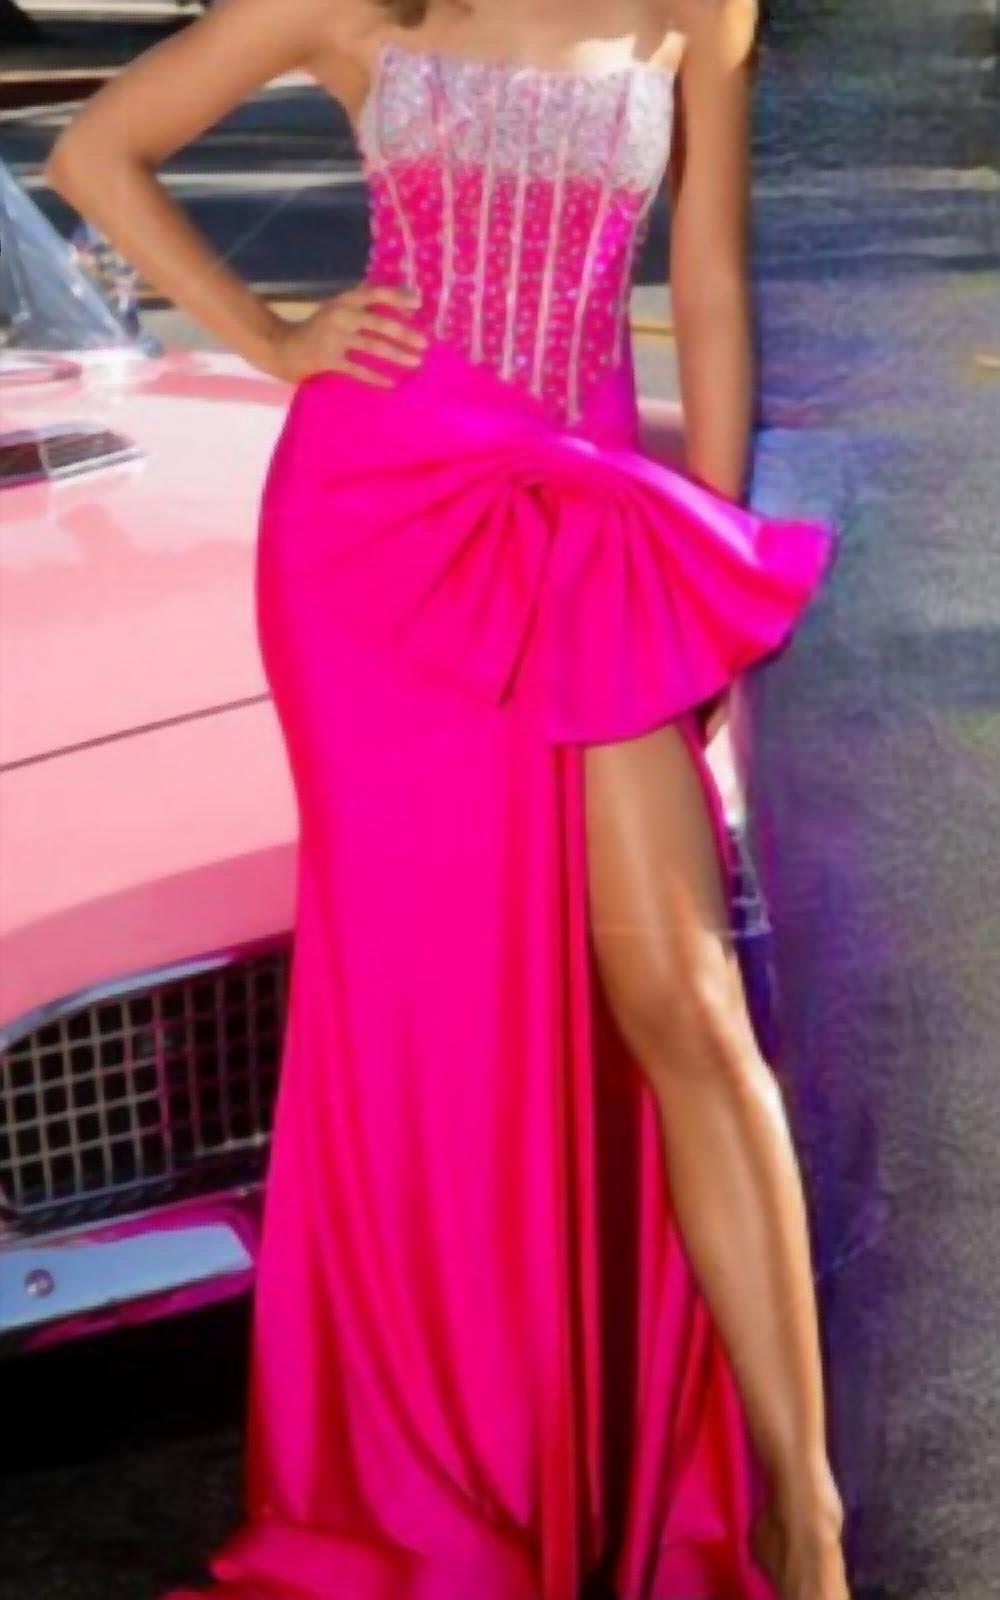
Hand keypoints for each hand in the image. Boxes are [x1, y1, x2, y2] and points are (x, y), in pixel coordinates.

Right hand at [264, 282, 428, 386]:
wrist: (284, 347)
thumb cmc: (321, 329)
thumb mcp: (340, 308)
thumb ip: (366, 305)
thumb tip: (406, 306)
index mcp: (346, 299)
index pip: (376, 293)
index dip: (398, 298)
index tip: (418, 305)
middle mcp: (341, 314)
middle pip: (379, 322)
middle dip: (404, 334)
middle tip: (425, 344)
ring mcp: (334, 337)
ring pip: (372, 346)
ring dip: (397, 355)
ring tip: (415, 363)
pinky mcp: (328, 359)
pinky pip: (357, 369)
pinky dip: (376, 377)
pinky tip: (392, 384)